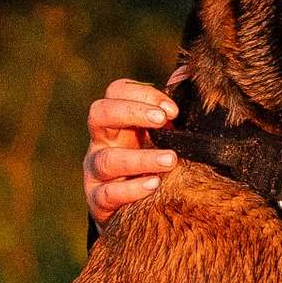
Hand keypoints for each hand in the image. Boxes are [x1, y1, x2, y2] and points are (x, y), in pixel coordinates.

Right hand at [84, 77, 178, 225]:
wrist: (132, 210)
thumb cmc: (150, 163)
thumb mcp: (160, 135)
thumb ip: (169, 108)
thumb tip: (186, 72)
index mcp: (116, 120)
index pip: (116, 92)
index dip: (142, 94)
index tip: (173, 110)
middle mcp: (101, 141)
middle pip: (99, 113)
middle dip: (131, 112)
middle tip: (163, 121)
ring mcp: (95, 171)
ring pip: (107, 159)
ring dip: (141, 158)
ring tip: (171, 159)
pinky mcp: (97, 200)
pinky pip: (108, 194)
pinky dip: (132, 189)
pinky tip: (155, 184)